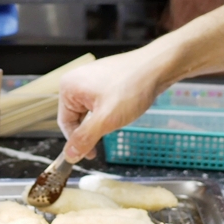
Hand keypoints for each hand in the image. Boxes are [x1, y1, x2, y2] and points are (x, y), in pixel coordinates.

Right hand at [58, 46, 173, 161]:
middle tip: (110, 132)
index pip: (65, 123)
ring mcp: (90, 78)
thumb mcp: (105, 120)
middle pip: (77, 117)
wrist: (157, 67)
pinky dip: (108, 111)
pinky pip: (99, 102)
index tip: (90, 155)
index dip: (77, 142)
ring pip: (89, 111)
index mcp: (68, 87)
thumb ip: (84, 139)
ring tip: (119, 116)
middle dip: (93, 128)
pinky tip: (122, 109)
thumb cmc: (132, 87)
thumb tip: (70, 155)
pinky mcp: (104, 79)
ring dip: (102, 120)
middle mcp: (76, 80)